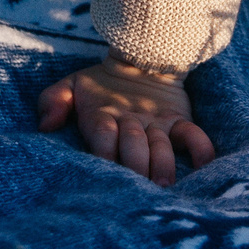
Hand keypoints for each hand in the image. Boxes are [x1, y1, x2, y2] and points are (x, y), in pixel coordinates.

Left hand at [37, 54, 216, 186]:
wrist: (140, 58)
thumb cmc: (100, 85)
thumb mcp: (72, 85)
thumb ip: (53, 101)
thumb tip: (45, 126)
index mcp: (104, 114)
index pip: (103, 134)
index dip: (104, 152)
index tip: (104, 173)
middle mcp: (132, 119)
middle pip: (134, 143)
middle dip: (135, 165)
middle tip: (139, 191)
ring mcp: (157, 121)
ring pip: (161, 144)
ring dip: (163, 164)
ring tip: (164, 186)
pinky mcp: (179, 120)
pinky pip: (193, 134)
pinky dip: (200, 149)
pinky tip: (203, 167)